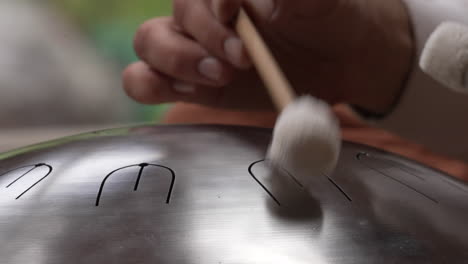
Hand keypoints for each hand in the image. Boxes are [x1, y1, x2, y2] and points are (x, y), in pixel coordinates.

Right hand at [123, 0, 412, 112]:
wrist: (335, 58)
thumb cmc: (325, 18)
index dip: (211, 1)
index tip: (235, 13)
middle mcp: (200, 13)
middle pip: (173, 14)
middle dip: (206, 39)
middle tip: (243, 59)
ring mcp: (189, 47)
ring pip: (148, 42)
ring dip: (180, 61)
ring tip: (223, 77)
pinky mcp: (187, 83)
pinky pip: (143, 79)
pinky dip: (152, 84)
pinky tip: (190, 91)